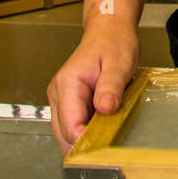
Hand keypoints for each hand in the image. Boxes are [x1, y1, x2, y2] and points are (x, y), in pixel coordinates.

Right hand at [47, 18, 138, 154]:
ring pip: (66, 133)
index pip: (70, 126)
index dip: (86, 141)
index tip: (104, 147)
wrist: (109, 31)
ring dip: (85, 138)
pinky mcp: (68, 102)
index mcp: (67, 84)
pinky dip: (87, 130)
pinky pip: (74, 125)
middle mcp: (59, 93)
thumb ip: (111, 88)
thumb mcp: (118, 64)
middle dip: (84, 144)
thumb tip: (105, 110)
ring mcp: (61, 99)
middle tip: (109, 146)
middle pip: (64, 135)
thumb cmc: (113, 43)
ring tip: (108, 132)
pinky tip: (103, 125)